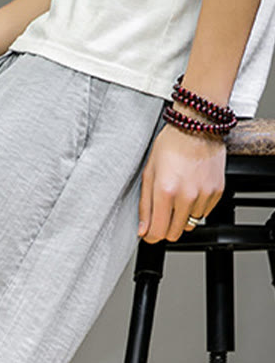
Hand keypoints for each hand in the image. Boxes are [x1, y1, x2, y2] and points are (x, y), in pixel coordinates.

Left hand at [137, 116, 225, 243]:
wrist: (198, 126)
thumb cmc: (170, 146)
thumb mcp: (148, 175)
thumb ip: (145, 206)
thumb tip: (143, 231)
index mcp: (165, 192)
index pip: (158, 232)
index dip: (151, 236)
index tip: (149, 232)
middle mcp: (187, 196)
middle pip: (174, 233)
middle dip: (165, 228)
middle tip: (162, 213)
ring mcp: (204, 194)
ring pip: (190, 224)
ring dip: (182, 217)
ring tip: (177, 196)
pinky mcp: (217, 191)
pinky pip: (204, 213)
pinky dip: (196, 208)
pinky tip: (190, 190)